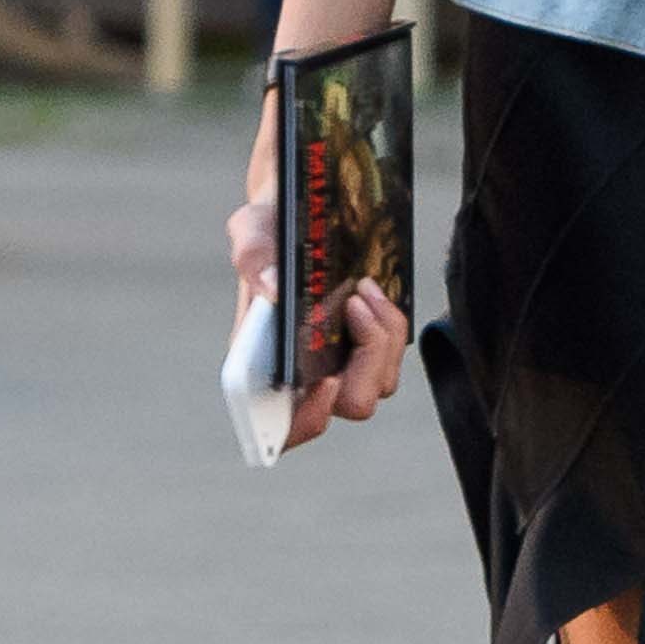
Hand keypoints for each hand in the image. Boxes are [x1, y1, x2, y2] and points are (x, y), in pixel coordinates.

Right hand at [229, 111, 409, 450]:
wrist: (297, 215)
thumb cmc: (266, 229)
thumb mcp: (250, 230)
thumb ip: (252, 255)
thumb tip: (273, 287)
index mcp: (263, 366)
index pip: (286, 428)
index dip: (308, 419)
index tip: (328, 380)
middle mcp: (304, 375)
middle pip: (353, 405)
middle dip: (367, 361)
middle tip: (354, 305)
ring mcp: (340, 364)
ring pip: (381, 382)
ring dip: (383, 337)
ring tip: (363, 288)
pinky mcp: (368, 347)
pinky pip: (393, 356)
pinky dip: (391, 324)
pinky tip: (372, 290)